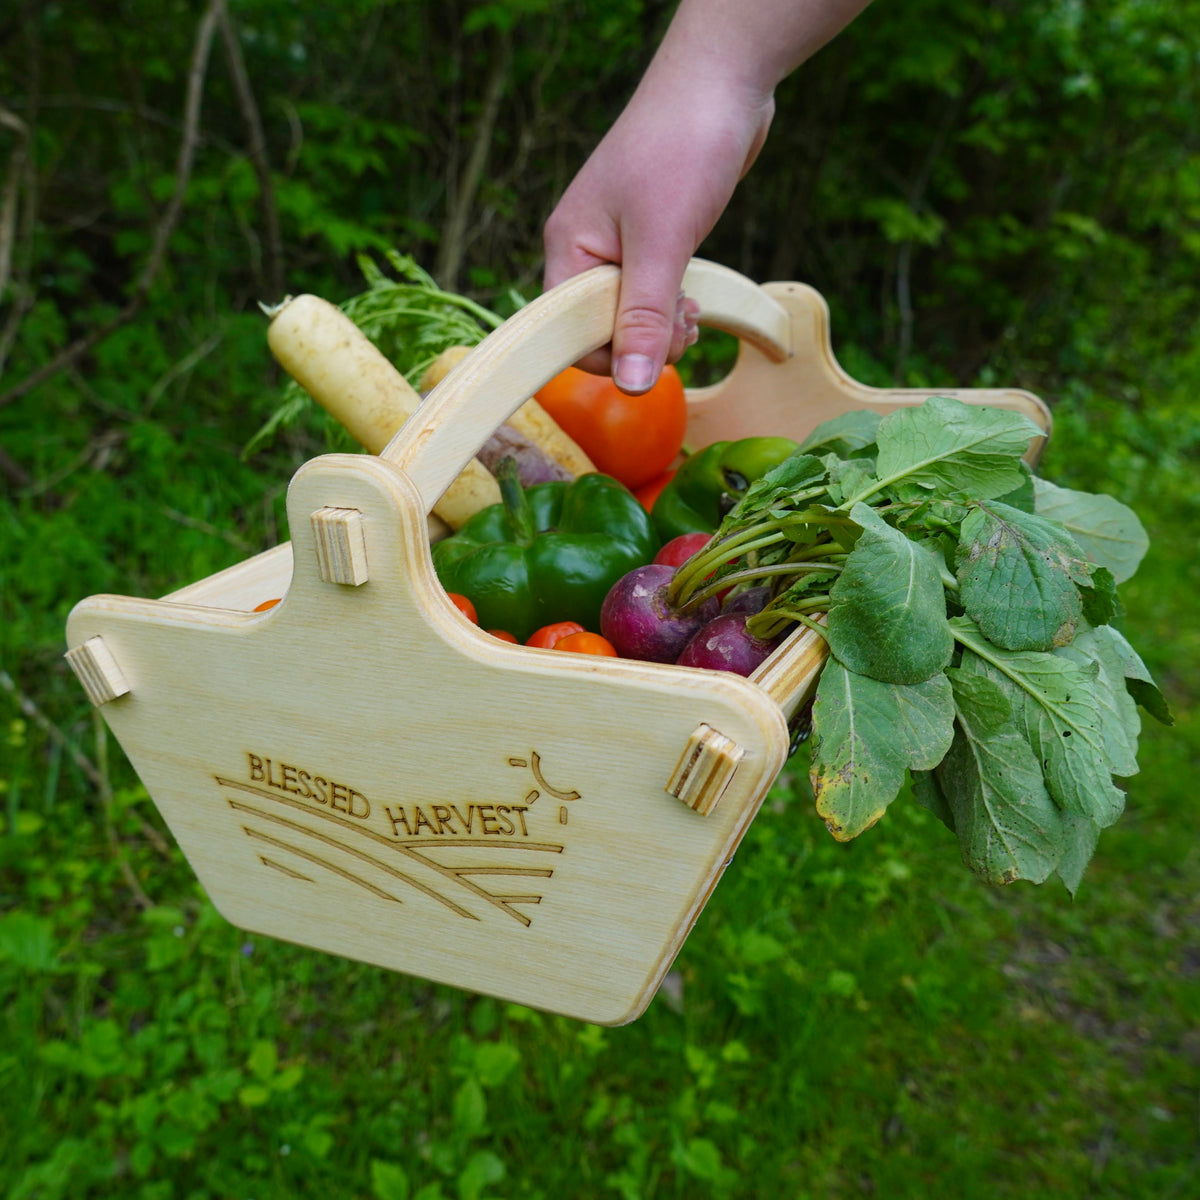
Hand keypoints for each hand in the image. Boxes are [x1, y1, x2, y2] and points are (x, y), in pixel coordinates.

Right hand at [542, 71, 773, 393]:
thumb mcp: (664, 243)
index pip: (568, 335)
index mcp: (567, 248)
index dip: (611, 355)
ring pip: (629, 316)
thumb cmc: (683, 149)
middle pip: (599, 331)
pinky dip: (671, 306)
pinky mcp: (647, 242)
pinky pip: (648, 295)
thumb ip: (645, 317)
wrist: (722, 82)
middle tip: (685, 326)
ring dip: (662, 328)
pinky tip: (693, 299)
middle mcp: (583, 251)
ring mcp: (616, 246)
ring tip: (693, 311)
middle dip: (643, 342)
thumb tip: (634, 385)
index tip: (658, 347)